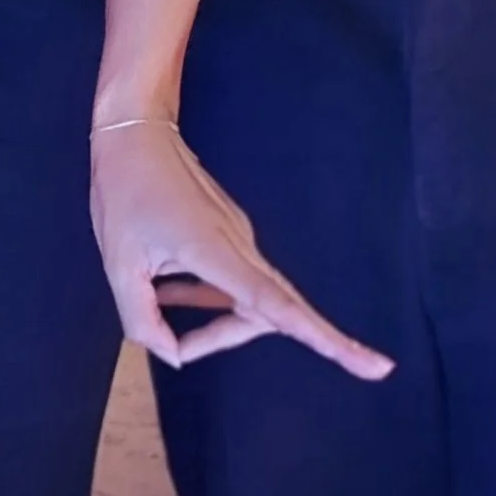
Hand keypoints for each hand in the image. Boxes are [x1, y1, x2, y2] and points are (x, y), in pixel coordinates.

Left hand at [91, 120, 393, 379]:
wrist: (134, 130)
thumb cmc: (123, 193)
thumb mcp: (119, 264)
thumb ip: (142, 320)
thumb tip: (174, 356)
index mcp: (218, 253)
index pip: (278, 307)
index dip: (326, 340)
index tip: (376, 365)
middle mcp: (240, 246)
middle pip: (266, 311)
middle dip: (227, 336)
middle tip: (179, 347)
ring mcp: (238, 236)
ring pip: (247, 298)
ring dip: (213, 318)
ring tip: (158, 307)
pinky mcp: (229, 231)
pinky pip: (233, 279)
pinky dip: (207, 297)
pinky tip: (168, 293)